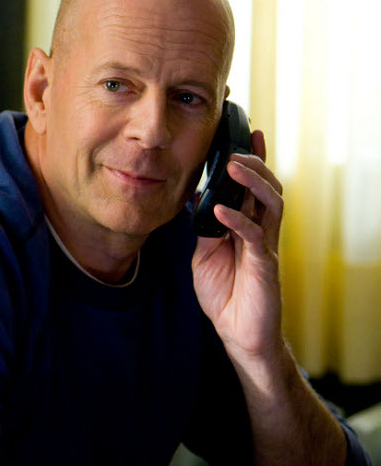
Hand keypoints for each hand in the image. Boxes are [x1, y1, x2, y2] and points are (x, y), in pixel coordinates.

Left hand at [191, 132, 284, 360]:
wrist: (239, 333)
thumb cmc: (225, 294)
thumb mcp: (205, 255)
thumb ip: (204, 228)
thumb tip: (193, 198)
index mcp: (249, 226)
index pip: (254, 187)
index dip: (254, 160)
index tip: (247, 132)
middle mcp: (262, 232)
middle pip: (269, 187)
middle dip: (256, 163)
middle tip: (237, 148)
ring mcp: (265, 247)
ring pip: (271, 203)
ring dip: (252, 182)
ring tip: (234, 166)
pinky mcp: (264, 265)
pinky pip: (254, 236)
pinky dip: (237, 219)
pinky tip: (221, 209)